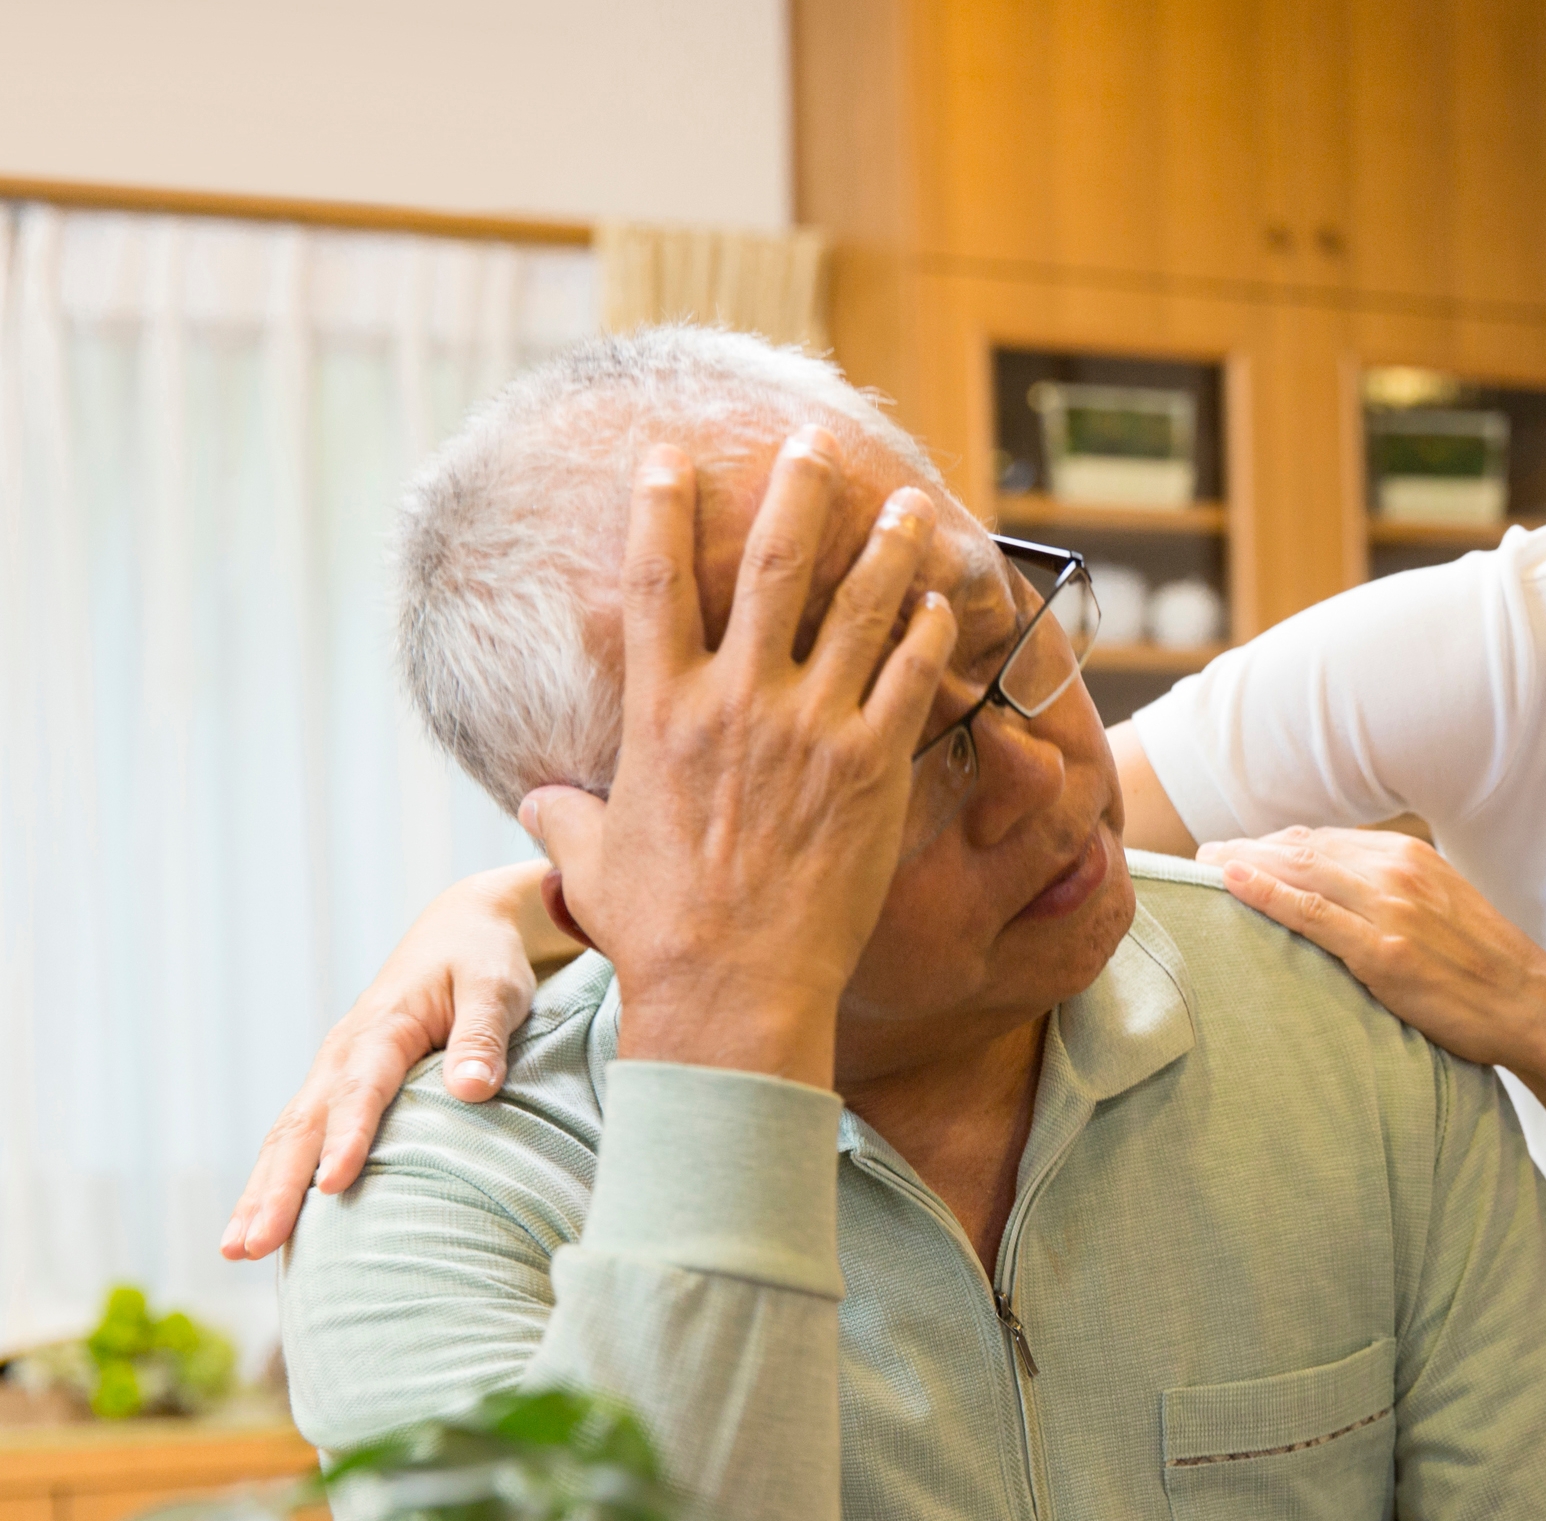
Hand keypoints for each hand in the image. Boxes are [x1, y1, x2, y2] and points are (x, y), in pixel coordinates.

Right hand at [219, 862, 559, 1260]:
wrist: (461, 930)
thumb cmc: (483, 962)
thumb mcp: (496, 988)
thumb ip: (483, 1038)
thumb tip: (474, 1090)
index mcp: (383, 1026)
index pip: (361, 1089)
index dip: (347, 1138)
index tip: (332, 1186)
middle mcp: (344, 1053)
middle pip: (301, 1125)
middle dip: (275, 1188)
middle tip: (251, 1246)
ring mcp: (333, 1071)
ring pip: (287, 1137)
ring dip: (261, 1193)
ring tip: (238, 1250)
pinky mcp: (338, 1087)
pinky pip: (299, 1137)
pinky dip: (277, 1180)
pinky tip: (264, 1226)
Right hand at [518, 431, 956, 1087]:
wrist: (735, 989)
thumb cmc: (658, 933)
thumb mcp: (590, 864)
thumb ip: (568, 817)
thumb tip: (538, 800)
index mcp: (661, 713)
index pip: (655, 581)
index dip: (661, 506)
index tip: (671, 452)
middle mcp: (738, 703)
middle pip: (772, 566)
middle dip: (797, 492)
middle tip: (817, 444)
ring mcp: (812, 730)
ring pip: (860, 608)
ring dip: (888, 548)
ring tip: (910, 504)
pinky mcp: (873, 766)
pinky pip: (910, 678)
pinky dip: (929, 633)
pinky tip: (944, 602)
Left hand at [1198, 827, 1545, 1074]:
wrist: (1531, 1003)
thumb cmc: (1484, 966)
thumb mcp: (1441, 907)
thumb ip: (1396, 892)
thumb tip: (1346, 894)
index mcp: (1409, 856)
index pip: (1324, 839)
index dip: (1275, 844)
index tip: (1240, 851)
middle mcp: (1397, 870)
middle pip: (1302, 847)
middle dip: (1248, 847)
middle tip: (1204, 855)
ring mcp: (1390, 908)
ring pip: (1298, 871)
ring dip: (1243, 863)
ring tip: (1203, 866)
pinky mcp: (1383, 951)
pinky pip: (1311, 913)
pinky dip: (1265, 893)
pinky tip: (1231, 882)